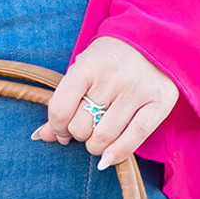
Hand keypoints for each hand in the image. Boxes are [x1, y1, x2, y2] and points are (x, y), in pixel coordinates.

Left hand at [31, 36, 180, 169]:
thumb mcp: (82, 72)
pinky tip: (107, 158)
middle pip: (81, 127)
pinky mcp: (158, 103)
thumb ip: (63, 103)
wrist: (153, 40)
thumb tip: (41, 136)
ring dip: (95, 145)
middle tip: (86, 126)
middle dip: (78, 134)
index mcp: (88, 65)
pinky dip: (117, 154)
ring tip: (98, 136)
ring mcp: (137, 91)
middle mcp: (113, 78)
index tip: (62, 129)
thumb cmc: (109, 61)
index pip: (60, 110)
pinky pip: (134, 139)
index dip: (57, 127)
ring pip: (103, 137)